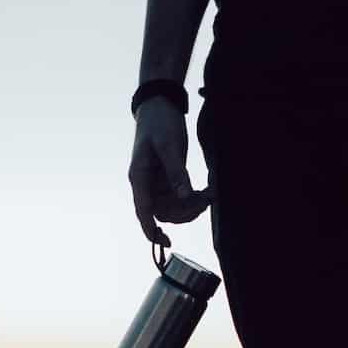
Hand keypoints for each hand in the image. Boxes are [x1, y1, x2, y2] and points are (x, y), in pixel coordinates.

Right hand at [128, 96, 211, 247]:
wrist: (160, 106)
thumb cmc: (159, 123)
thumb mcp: (168, 146)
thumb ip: (176, 172)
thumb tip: (184, 197)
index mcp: (139, 178)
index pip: (143, 210)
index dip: (150, 230)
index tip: (163, 242)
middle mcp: (146, 185)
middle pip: (162, 213)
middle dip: (184, 212)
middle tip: (205, 201)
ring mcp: (158, 184)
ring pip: (173, 208)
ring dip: (191, 207)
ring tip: (209, 195)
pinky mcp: (169, 179)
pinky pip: (180, 198)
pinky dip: (193, 198)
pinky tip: (206, 192)